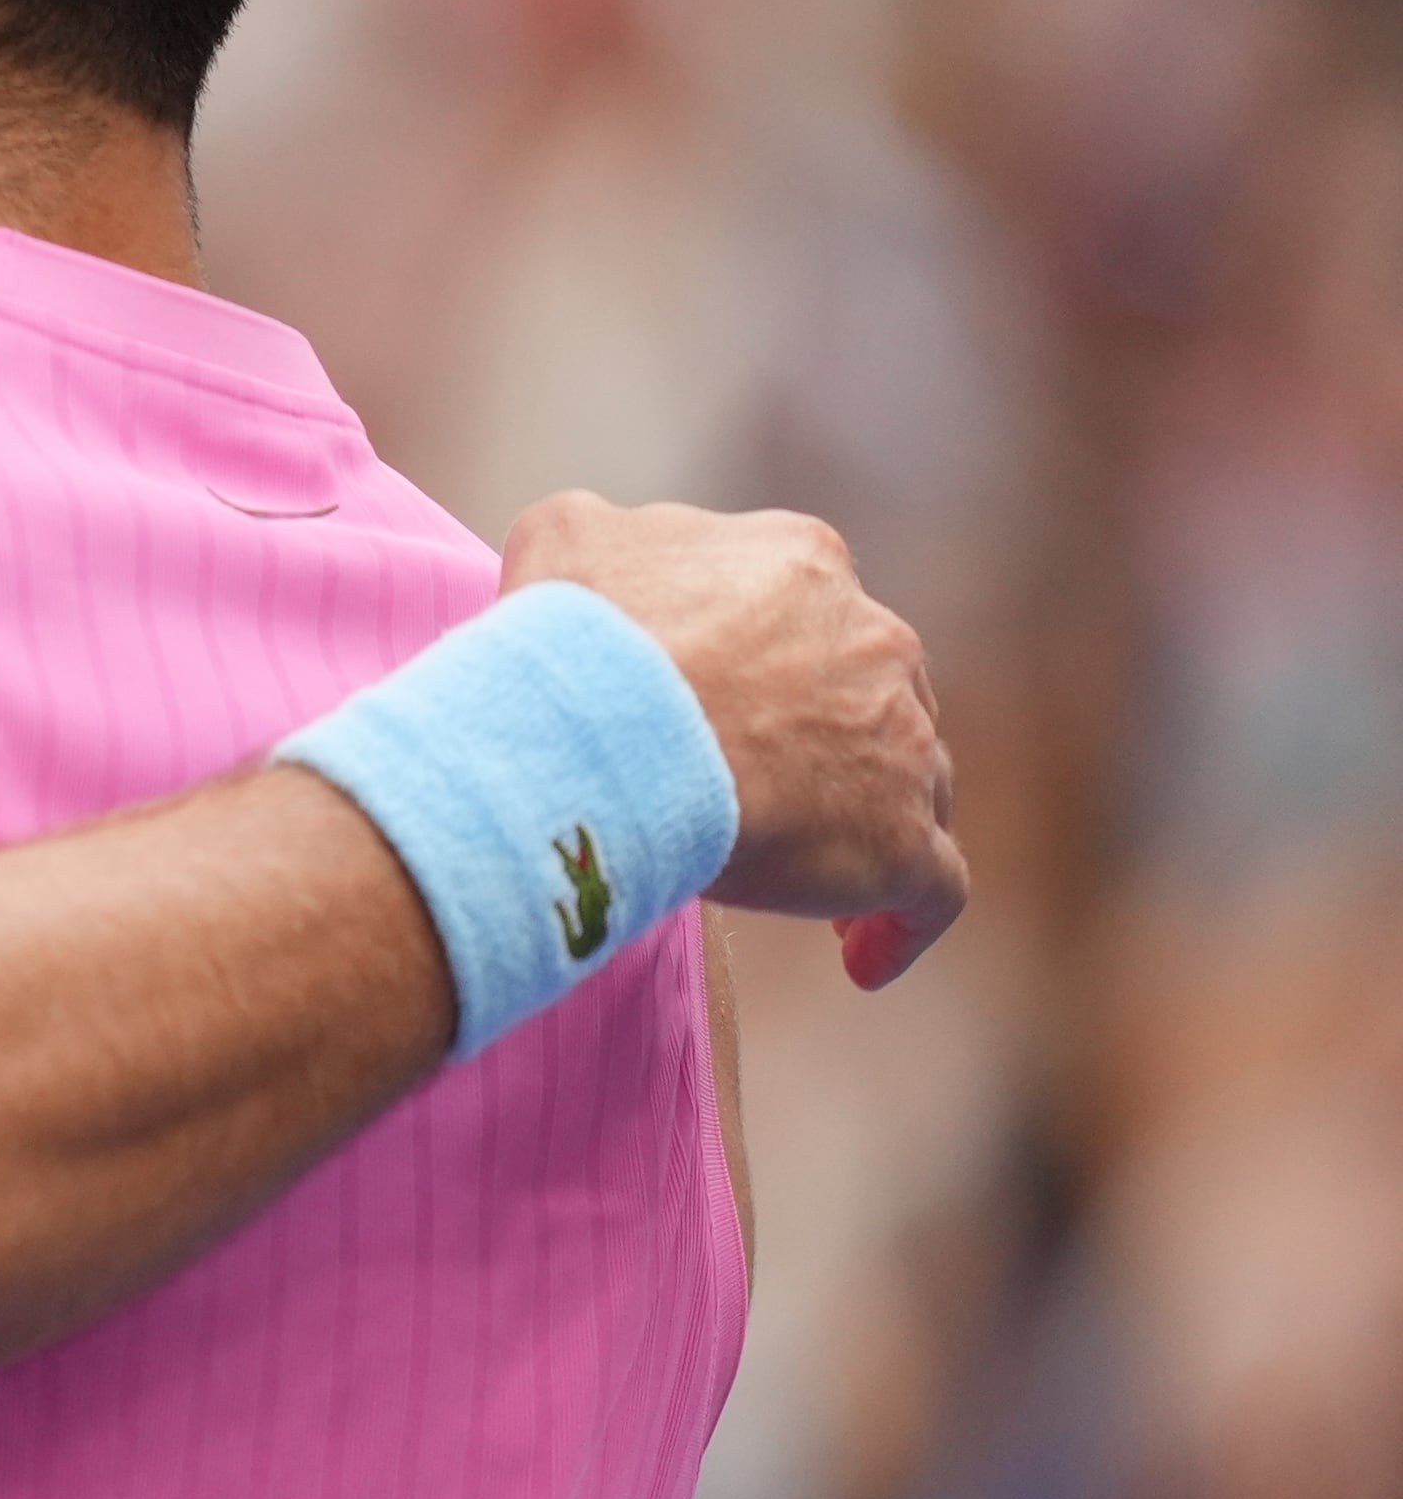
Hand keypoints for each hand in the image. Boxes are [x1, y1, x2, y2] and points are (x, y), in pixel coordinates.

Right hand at [499, 492, 964, 989]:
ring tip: (806, 873)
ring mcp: (902, 741)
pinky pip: (933, 890)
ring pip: (913, 783)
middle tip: (760, 790)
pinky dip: (900, 923)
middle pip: (874, 694)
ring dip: (866, 821)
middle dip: (830, 739)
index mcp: (804, 562)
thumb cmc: (580, 635)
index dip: (773, 660)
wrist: (611, 726)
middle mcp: (875, 639)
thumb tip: (611, 559)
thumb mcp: (564, 538)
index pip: (810, 609)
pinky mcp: (902, 840)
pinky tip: (862, 959)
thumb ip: (609, 538)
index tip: (731, 706)